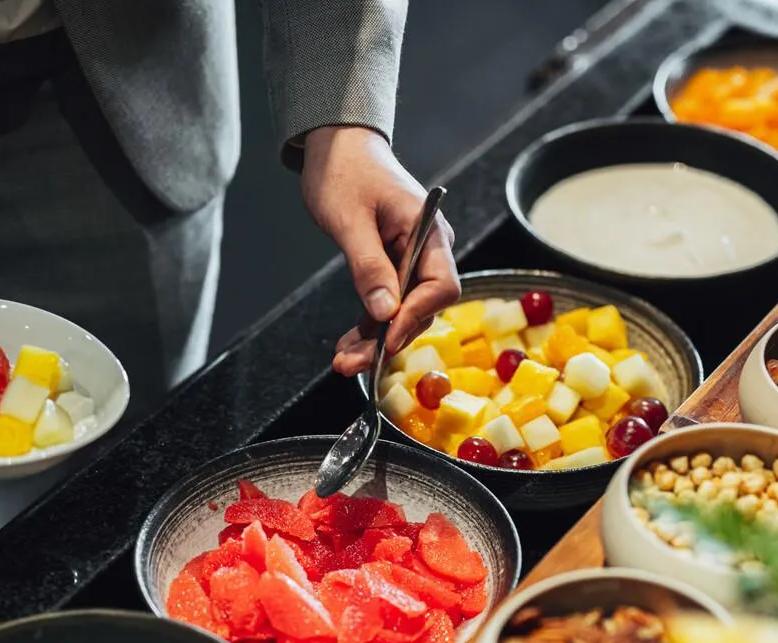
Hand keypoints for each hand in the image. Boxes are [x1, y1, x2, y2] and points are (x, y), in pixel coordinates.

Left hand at [301, 126, 459, 375]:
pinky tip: (349, 345)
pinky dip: (369, 325)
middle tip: (354, 363)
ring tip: (345, 362)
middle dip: (390, 338)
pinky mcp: (392, 265)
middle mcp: (428, 248)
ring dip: (375, 339)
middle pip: (421, 306)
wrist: (337, 144)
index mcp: (428, 230)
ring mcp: (411, 258)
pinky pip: (387, 303)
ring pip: (402, 311)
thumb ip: (369, 267)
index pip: (441, 285)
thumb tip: (386, 312)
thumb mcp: (350, 220)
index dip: (417, 316)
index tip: (388, 339)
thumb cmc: (344, 170)